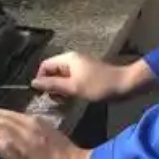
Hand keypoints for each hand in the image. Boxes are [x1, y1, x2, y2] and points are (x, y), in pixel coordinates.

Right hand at [31, 52, 155, 101]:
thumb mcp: (74, 87)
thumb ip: (52, 85)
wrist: (125, 85)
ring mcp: (80, 66)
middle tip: (55, 99)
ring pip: (61, 77)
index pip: (45, 65)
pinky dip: (68, 88)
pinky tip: (72, 98)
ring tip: (63, 100)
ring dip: (59, 88)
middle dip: (50, 85)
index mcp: (67, 58)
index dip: (40, 79)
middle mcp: (72, 59)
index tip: (43, 94)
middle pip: (52, 71)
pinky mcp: (86, 74)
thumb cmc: (99, 86)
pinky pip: (71, 80)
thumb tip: (33, 83)